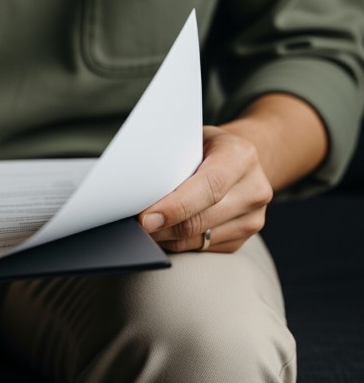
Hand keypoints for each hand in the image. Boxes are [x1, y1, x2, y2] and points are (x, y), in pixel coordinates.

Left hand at [138, 126, 273, 252]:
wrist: (240, 159)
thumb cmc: (206, 146)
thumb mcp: (191, 139)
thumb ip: (172, 160)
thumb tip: (139, 190)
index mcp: (240, 156)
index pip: (209, 187)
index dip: (174, 207)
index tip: (145, 218)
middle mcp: (254, 188)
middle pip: (200, 219)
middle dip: (162, 226)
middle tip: (134, 226)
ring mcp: (254, 217)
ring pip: (199, 238)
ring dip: (166, 237)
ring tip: (143, 229)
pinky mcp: (245, 237)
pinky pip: (203, 248)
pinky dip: (177, 243)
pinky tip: (163, 232)